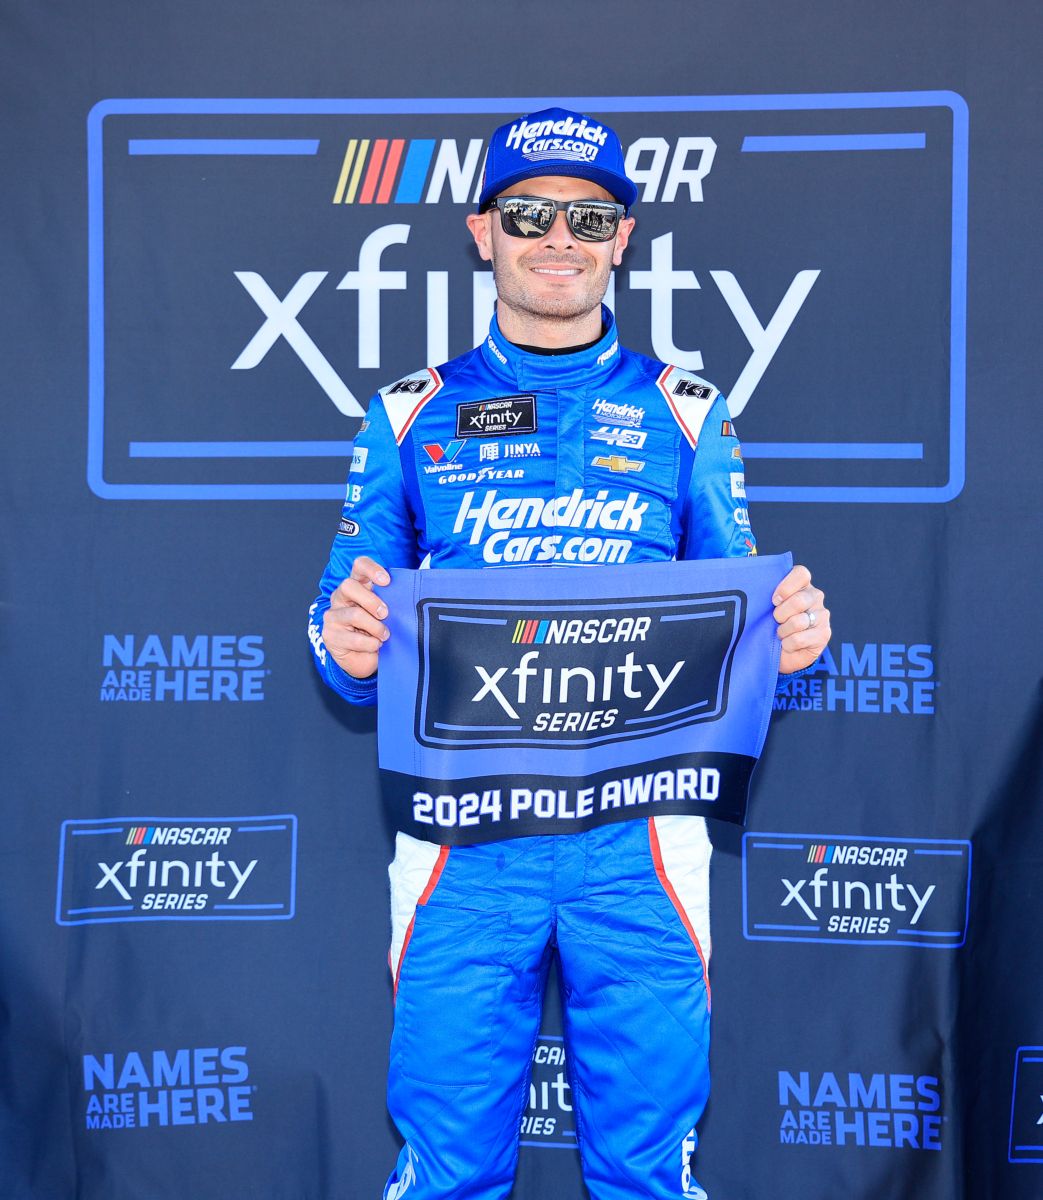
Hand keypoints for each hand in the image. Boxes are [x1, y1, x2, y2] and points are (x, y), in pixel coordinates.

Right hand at [322, 556, 391, 679]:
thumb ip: (392, 601)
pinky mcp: (330, 635)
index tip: (387, 581)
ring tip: (385, 636)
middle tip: (385, 614)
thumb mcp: (388, 613)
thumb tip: (408, 594)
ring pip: (355, 614)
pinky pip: (354, 639)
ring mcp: (332, 615)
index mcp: (357, 586)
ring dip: (376, 627)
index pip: (359, 565)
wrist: (368, 659)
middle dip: (371, 601)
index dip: (371, 569)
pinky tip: (375, 646)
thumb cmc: (379, 631)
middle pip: (349, 585)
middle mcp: (341, 597)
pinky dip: (370, 644)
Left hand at [772, 564, 830, 673]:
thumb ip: (765, 594)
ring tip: (781, 633)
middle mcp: (815, 596)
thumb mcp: (766, 606)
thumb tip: (753, 590)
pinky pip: (799, 639)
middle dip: (780, 614)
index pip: (801, 574)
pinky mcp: (824, 634)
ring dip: (783, 631)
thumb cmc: (771, 624)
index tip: (774, 600)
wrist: (781, 652)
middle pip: (798, 601)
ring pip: (798, 622)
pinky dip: (788, 644)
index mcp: (801, 585)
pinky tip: (788, 643)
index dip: (786, 587)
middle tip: (775, 620)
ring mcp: (822, 615)